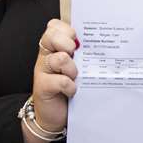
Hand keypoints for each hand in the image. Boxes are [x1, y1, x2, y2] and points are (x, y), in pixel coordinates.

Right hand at [28, 19, 78, 142]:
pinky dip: (69, 86)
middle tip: (75, 55)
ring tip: (76, 77)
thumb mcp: (75, 67)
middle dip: (66, 43)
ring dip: (72, 68)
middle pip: (51, 36)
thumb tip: (99, 43)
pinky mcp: (42, 87)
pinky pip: (59, 81)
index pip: (54, 26)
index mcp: (53, 47)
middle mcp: (46, 56)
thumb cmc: (68, 88)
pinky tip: (72, 91)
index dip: (66, 29)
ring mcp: (42, 70)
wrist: (54, 115)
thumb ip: (81, 54)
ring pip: (59, 58)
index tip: (77, 40)